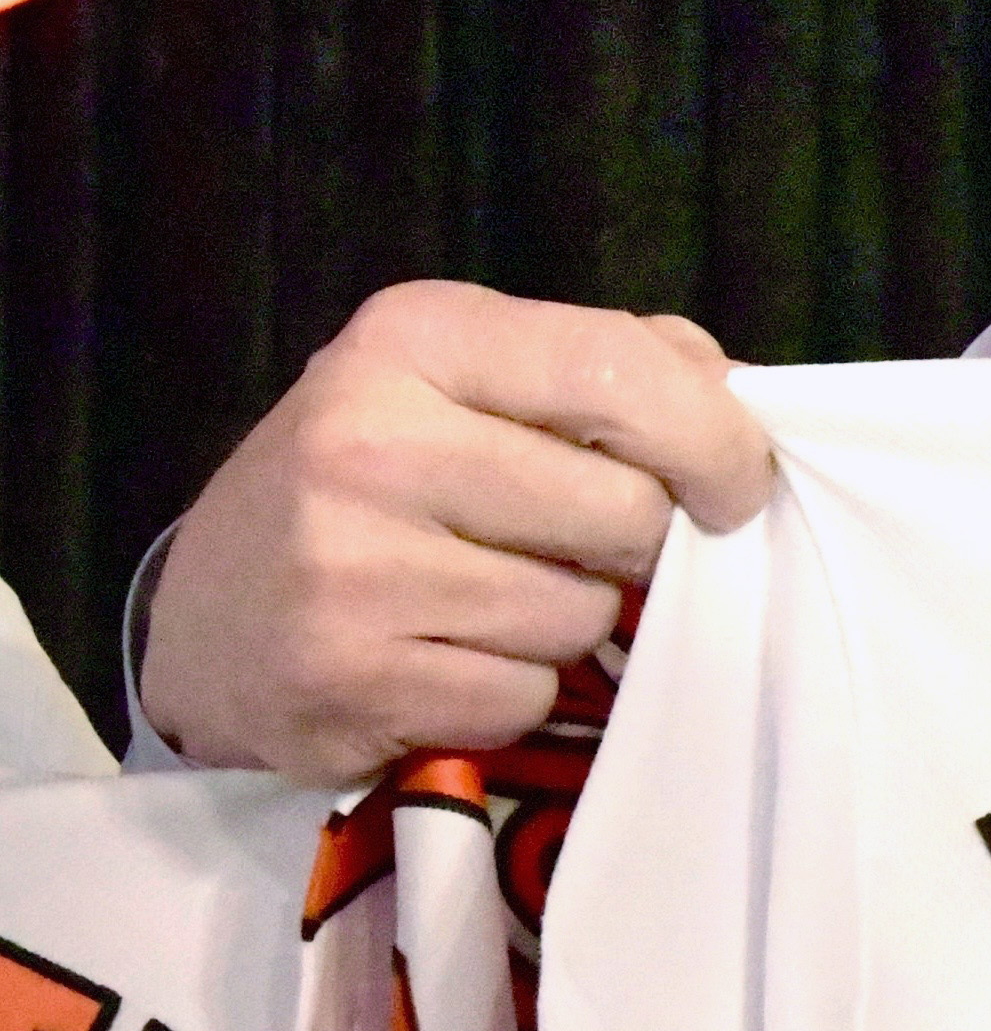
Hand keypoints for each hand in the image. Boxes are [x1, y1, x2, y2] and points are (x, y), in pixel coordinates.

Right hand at [141, 283, 773, 782]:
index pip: (620, 372)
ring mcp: (350, 562)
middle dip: (636, 544)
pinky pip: (523, 694)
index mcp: (415, 336)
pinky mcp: (346, 675)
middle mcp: (370, 438)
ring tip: (487, 599)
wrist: (210, 615)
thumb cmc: (380, 483)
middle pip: (625, 511)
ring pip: (583, 614)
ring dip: (570, 622)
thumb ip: (608, 364)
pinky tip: (445, 657)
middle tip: (577, 546)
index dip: (715, 440)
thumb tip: (735, 394)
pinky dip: (511, 690)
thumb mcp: (468, 380)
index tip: (740, 486)